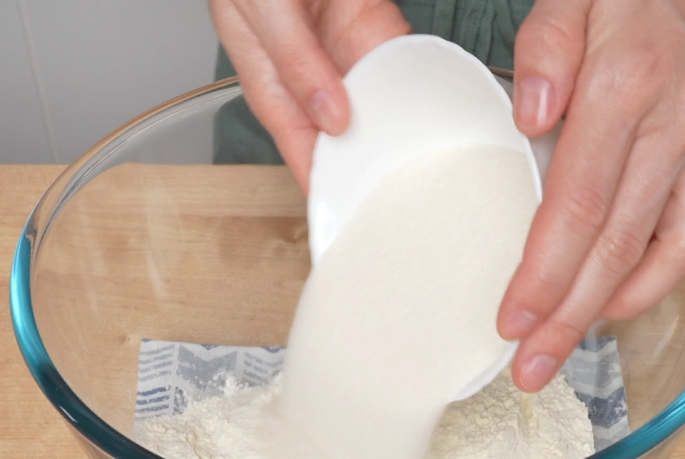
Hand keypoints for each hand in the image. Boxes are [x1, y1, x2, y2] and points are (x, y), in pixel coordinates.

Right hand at [208, 0, 408, 190]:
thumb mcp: (261, 9)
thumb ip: (294, 58)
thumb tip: (329, 116)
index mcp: (267, 73)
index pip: (295, 140)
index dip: (316, 178)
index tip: (337, 211)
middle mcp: (307, 67)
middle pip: (340, 129)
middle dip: (361, 161)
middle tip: (386, 195)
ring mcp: (342, 46)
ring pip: (373, 100)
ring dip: (392, 126)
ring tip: (412, 162)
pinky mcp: (373, 23)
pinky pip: (397, 62)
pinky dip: (410, 83)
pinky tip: (423, 108)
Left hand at [498, 0, 684, 390]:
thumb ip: (548, 45)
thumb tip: (528, 117)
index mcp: (627, 85)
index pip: (576, 206)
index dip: (543, 274)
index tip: (511, 321)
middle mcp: (675, 123)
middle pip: (614, 247)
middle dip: (568, 319)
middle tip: (530, 369)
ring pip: (662, 250)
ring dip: (614, 311)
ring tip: (572, 346)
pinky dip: (660, 273)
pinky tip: (624, 293)